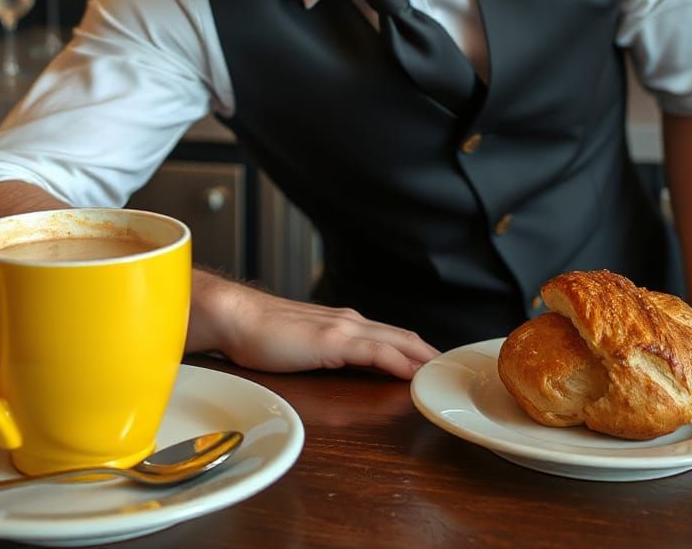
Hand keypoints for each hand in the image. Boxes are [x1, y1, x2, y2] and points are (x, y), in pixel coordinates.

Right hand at [188, 270, 438, 379]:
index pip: (392, 337)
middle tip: (453, 372)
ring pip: (397, 341)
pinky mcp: (333, 340)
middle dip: (430, 355)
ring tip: (444, 374)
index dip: (417, 350)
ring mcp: (343, 328)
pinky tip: (413, 373)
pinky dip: (399, 361)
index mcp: (344, 324)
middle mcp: (350, 321)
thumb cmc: (261, 334)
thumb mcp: (304, 345)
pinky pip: (376, 351)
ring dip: (423, 358)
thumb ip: (327, 353)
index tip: (436, 366)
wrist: (237, 317)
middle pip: (404, 337)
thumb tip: (344, 366)